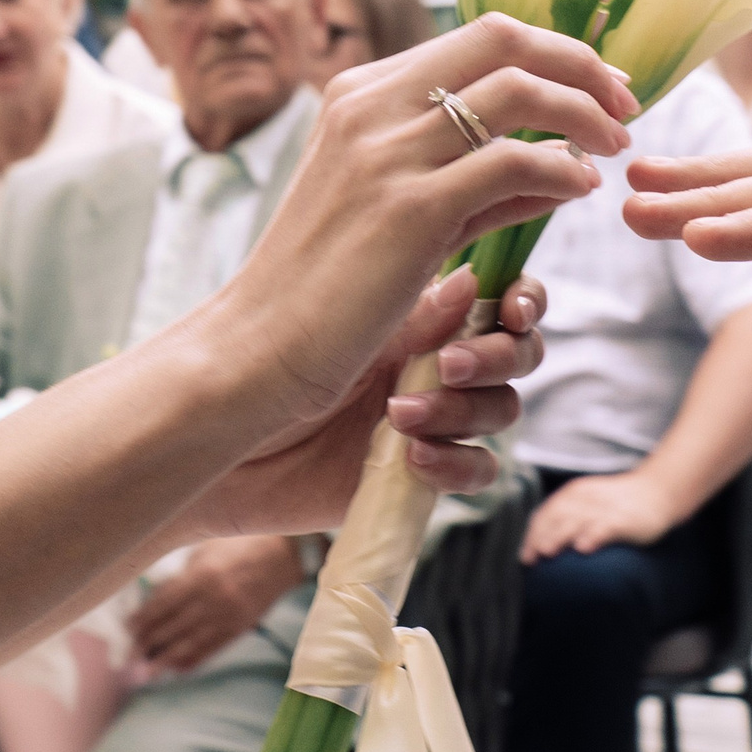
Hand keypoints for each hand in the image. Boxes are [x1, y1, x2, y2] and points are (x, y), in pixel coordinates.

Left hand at [127, 534, 301, 672]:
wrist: (283, 554)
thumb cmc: (237, 545)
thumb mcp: (204, 551)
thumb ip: (180, 576)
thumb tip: (151, 601)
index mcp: (200, 576)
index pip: (160, 606)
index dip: (140, 621)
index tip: (126, 631)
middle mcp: (212, 600)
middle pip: (170, 629)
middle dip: (146, 645)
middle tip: (127, 657)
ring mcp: (227, 616)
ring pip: (188, 645)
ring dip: (164, 661)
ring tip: (144, 673)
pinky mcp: (240, 627)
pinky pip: (211, 650)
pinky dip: (192, 661)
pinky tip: (176, 669)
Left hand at [175, 270, 547, 539]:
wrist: (228, 437)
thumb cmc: (272, 360)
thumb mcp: (357, 310)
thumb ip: (426, 302)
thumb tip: (476, 278)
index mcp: (425, 310)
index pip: (505, 296)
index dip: (522, 302)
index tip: (513, 311)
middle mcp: (436, 359)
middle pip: (518, 352)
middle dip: (498, 358)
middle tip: (448, 365)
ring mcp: (434, 417)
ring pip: (502, 409)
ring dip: (462, 410)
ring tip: (398, 413)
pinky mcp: (422, 473)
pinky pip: (478, 470)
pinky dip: (455, 462)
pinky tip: (410, 457)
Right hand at [206, 14, 637, 437]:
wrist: (256, 349)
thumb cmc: (327, 288)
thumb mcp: (396, 210)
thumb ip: (471, 177)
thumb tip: (559, 160)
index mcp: (362, 92)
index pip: (481, 36)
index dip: (556, 53)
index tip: (603, 88)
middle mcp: (371, 106)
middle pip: (505, 41)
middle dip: (582, 64)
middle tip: (628, 106)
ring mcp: (387, 152)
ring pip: (517, 92)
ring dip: (585, 113)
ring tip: (614, 149)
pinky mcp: (409, 208)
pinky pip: (513, 164)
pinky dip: (562, 170)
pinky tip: (581, 191)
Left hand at [521, 469, 680, 562]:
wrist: (658, 492)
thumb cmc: (618, 503)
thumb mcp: (589, 504)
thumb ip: (567, 518)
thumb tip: (540, 545)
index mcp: (574, 494)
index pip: (547, 513)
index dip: (533, 534)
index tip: (526, 557)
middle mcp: (587, 498)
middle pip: (557, 517)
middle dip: (540, 537)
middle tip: (530, 558)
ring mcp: (606, 508)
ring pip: (577, 521)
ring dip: (559, 535)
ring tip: (547, 551)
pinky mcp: (624, 518)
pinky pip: (606, 526)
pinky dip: (593, 535)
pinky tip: (583, 548)